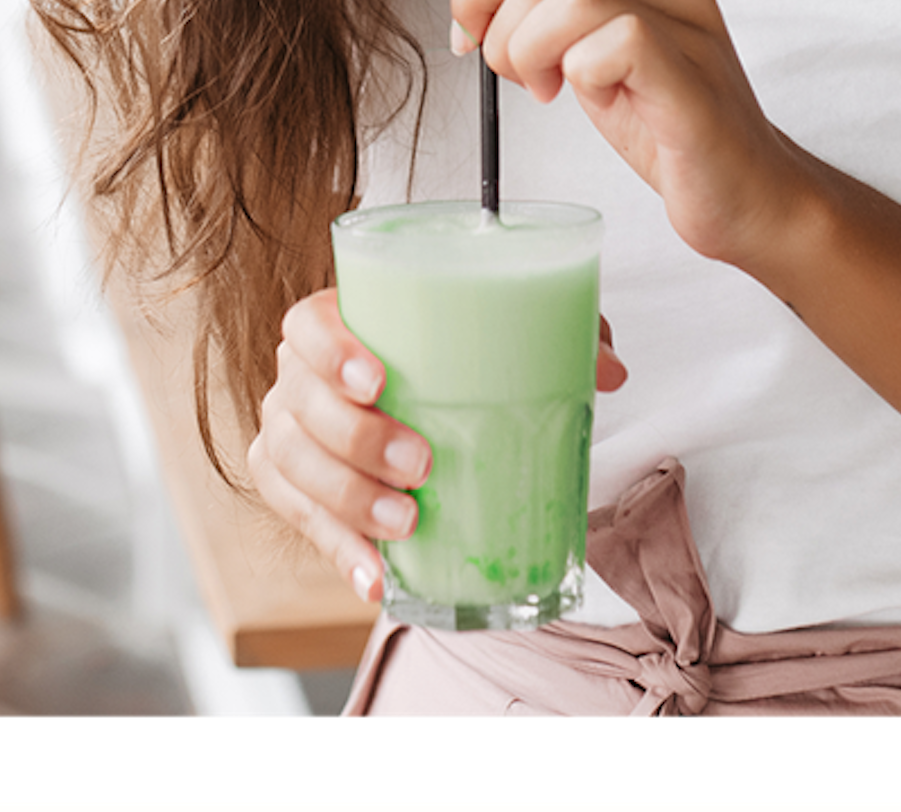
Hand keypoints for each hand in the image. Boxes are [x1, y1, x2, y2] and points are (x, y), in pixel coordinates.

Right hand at [248, 288, 626, 601]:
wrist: (430, 409)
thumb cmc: (459, 362)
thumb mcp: (509, 339)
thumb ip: (560, 337)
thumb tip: (609, 370)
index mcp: (341, 323)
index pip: (307, 324)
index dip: (331, 351)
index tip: (378, 379)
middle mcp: (302, 377)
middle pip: (300, 403)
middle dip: (355, 440)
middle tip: (421, 464)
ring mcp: (292, 434)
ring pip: (291, 464)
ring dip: (347, 500)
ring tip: (405, 524)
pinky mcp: (295, 491)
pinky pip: (301, 523)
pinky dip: (340, 552)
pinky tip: (378, 576)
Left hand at [451, 0, 808, 270]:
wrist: (749, 195)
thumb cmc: (670, 133)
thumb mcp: (588, 66)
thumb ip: (541, 20)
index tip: (471, 41)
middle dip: (499, 29)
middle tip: (518, 80)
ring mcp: (686, 25)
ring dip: (533, 51)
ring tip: (549, 92)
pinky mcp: (691, 74)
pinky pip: (618, 41)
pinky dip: (582, 73)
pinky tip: (595, 100)